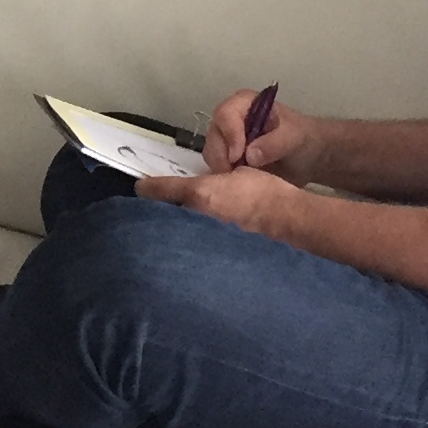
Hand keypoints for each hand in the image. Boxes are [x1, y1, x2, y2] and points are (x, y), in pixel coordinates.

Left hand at [136, 167, 307, 242]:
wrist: (288, 220)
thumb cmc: (264, 192)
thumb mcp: (235, 174)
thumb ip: (211, 180)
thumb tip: (199, 185)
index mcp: (199, 193)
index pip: (159, 189)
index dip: (146, 187)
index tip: (140, 188)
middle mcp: (196, 217)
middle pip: (163, 214)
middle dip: (158, 212)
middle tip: (156, 208)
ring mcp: (204, 239)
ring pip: (178, 231)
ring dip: (174, 228)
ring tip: (173, 226)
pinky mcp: (214, 254)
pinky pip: (194, 244)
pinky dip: (190, 242)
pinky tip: (194, 241)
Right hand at [202, 86, 319, 178]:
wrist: (308, 156)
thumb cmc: (302, 138)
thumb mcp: (294, 137)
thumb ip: (274, 143)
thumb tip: (249, 155)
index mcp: (245, 103)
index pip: (226, 114)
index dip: (230, 134)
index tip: (239, 156)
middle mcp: (230, 118)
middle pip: (214, 135)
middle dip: (222, 156)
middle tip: (237, 174)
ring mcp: (226, 139)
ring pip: (211, 153)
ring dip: (222, 168)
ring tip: (241, 180)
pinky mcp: (227, 158)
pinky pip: (216, 167)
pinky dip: (224, 177)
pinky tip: (239, 184)